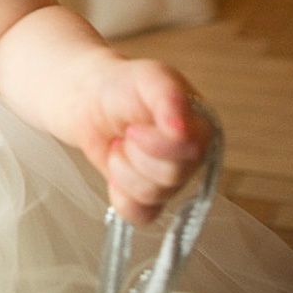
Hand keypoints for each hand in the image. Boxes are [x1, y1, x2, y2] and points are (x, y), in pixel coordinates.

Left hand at [60, 51, 211, 224]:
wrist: (91, 102)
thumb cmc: (124, 87)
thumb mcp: (149, 77)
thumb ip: (168, 96)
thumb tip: (182, 130)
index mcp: (201, 128)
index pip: (191, 152)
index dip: (157, 144)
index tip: (134, 127)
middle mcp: (191, 158)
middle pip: (172, 177)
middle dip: (136, 155)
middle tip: (127, 134)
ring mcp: (171, 180)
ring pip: (153, 196)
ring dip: (124, 170)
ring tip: (120, 147)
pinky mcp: (150, 199)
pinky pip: (141, 215)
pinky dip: (121, 197)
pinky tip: (116, 174)